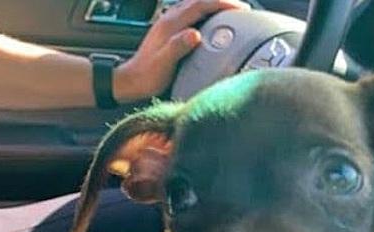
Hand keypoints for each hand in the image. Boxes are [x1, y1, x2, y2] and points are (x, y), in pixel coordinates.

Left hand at [114, 0, 250, 101]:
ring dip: (214, 4)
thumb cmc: (148, 76)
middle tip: (242, 8)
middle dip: (222, 1)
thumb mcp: (165, 63)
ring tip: (231, 11)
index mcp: (171, 25)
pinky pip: (190, 12)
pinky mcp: (168, 30)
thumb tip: (195, 34)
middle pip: (199, 0)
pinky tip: (211, 19)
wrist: (130, 81)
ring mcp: (168, 23)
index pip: (201, 5)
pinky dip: (205, 11)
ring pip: (194, 4)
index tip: (242, 9)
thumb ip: (179, 46)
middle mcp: (169, 20)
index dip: (223, 4)